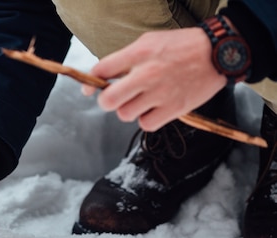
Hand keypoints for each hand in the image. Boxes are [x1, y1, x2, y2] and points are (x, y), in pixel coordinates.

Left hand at [82, 27, 226, 130]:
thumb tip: (102, 78)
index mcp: (139, 53)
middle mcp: (147, 74)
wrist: (219, 52)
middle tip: (116, 99)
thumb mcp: (149, 42)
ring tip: (143, 100)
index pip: (101, 71)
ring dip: (130, 110)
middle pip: (108, 101)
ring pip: (125, 115)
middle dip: (107, 102)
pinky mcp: (174, 108)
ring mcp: (160, 93)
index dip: (90, 83)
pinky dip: (147, 120)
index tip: (90, 89)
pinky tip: (155, 109)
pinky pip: (145, 124)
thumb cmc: (181, 47)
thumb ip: (126, 59)